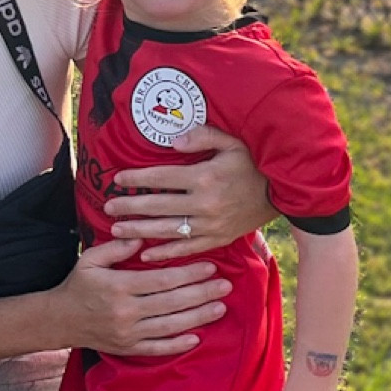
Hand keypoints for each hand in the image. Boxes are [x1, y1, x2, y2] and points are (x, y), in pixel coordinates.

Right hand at [56, 237, 230, 359]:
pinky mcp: (127, 348)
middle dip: (202, 293)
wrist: (59, 320)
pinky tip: (197, 338)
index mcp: (119, 287)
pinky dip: (177, 345)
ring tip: (220, 308)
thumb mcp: (91, 259)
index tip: (210, 266)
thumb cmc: (78, 285)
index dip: (189, 274)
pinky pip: (156, 349)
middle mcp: (126, 312)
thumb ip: (117, 247)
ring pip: (170, 326)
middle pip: (172, 303)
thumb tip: (142, 236)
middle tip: (225, 285)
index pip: (162, 280)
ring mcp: (128, 333)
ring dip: (198, 317)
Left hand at [106, 125, 271, 260]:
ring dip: (140, 230)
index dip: (137, 178)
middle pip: (159, 206)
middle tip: (108, 207)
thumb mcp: (232, 142)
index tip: (117, 179)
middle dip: (130, 206)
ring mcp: (211, 225)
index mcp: (205, 177)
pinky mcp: (218, 239)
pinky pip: (187, 248)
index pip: (162, 177)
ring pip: (168, 230)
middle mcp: (205, 203)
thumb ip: (203, 136)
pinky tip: (145, 254)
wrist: (283, 193)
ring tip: (116, 229)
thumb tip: (174, 141)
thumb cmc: (254, 163)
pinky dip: (165, 253)